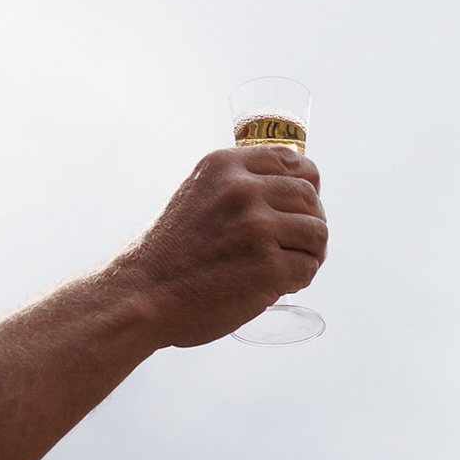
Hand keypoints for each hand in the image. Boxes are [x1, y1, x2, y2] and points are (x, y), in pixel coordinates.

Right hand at [113, 147, 327, 349]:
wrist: (141, 296)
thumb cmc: (169, 255)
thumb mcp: (196, 196)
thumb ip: (234, 187)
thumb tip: (287, 190)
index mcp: (225, 166)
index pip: (295, 163)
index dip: (308, 188)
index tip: (300, 209)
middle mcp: (243, 190)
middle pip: (311, 198)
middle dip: (309, 224)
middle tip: (294, 247)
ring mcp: (258, 228)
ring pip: (318, 232)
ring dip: (311, 253)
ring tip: (292, 267)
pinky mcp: (268, 267)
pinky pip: (309, 267)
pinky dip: (302, 279)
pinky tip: (282, 285)